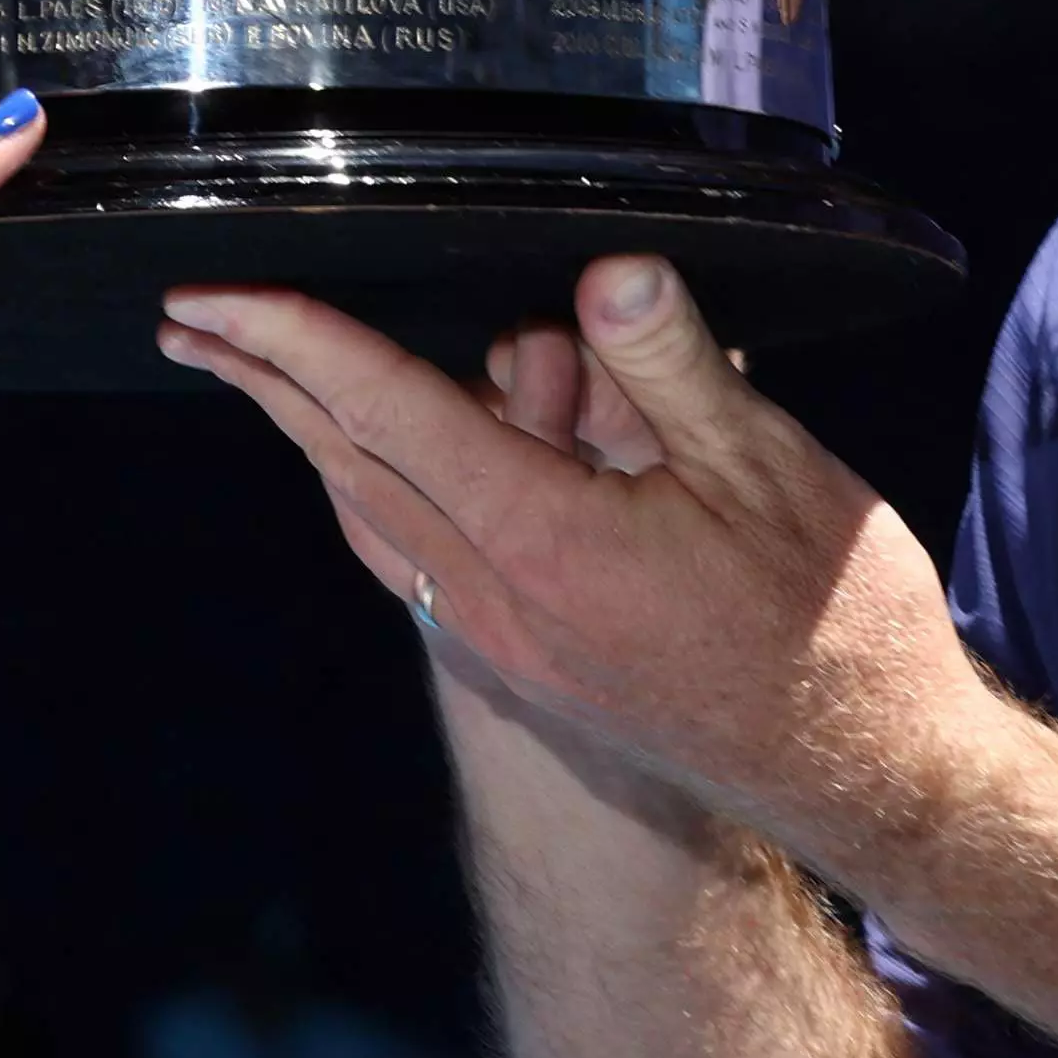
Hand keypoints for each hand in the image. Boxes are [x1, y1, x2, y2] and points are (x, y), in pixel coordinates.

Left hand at [155, 256, 980, 863]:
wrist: (872, 784)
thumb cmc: (835, 624)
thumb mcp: (774, 469)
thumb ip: (674, 367)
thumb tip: (602, 274)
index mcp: (547, 541)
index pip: (387, 412)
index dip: (294, 339)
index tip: (215, 295)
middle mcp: (501, 601)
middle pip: (348, 466)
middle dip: (262, 384)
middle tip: (185, 322)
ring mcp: (511, 642)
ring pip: (378, 519)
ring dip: (311, 438)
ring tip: (254, 373)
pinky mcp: (535, 664)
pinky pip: (423, 559)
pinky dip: (379, 492)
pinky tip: (377, 463)